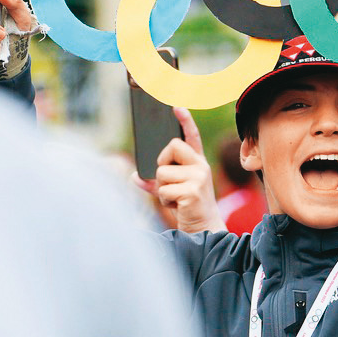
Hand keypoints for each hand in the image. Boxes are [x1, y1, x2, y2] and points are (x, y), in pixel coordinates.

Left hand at [134, 107, 221, 232]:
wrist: (203, 228)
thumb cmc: (186, 208)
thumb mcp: (170, 191)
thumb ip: (154, 181)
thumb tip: (134, 176)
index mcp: (196, 163)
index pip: (191, 136)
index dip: (185, 121)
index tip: (177, 107)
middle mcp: (200, 166)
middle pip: (172, 147)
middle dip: (162, 164)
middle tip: (170, 181)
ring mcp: (199, 177)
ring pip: (163, 172)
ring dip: (162, 189)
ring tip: (175, 199)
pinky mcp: (193, 191)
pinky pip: (164, 189)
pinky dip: (165, 200)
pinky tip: (177, 206)